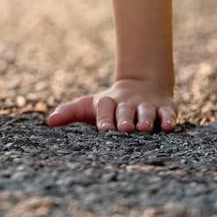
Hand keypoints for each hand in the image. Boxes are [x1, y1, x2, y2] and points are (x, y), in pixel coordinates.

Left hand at [46, 78, 177, 132]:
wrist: (141, 86)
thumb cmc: (109, 104)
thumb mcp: (88, 106)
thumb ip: (69, 112)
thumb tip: (49, 122)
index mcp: (109, 102)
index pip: (105, 109)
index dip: (104, 118)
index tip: (103, 129)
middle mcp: (128, 103)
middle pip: (126, 110)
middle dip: (125, 118)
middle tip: (124, 128)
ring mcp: (147, 104)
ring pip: (146, 111)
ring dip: (145, 119)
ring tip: (143, 128)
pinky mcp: (164, 107)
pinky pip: (167, 113)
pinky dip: (168, 118)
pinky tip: (168, 126)